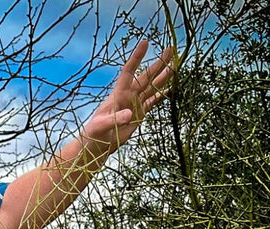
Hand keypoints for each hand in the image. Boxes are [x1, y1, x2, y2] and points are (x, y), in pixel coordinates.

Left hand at [82, 41, 174, 156]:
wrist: (97, 144)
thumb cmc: (94, 134)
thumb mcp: (102, 126)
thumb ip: (115, 120)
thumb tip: (130, 114)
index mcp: (119, 94)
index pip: (129, 72)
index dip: (137, 57)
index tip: (145, 43)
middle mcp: (129, 96)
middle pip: (146, 76)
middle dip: (158, 63)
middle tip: (170, 49)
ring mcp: (135, 104)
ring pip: (152, 86)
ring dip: (164, 76)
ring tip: (175, 64)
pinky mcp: (139, 113)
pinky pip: (153, 101)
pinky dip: (162, 95)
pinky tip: (171, 88)